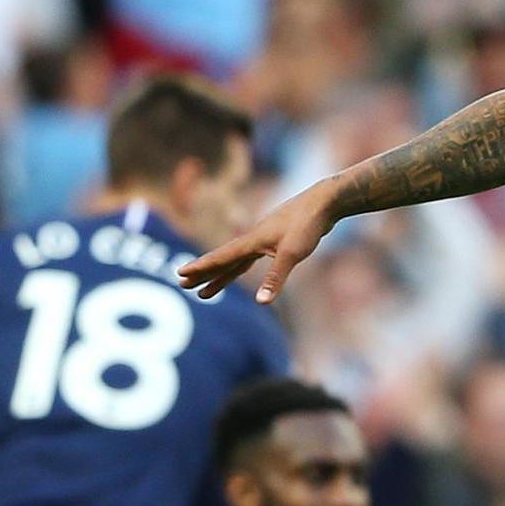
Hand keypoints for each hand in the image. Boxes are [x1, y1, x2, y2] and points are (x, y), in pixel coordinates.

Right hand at [180, 181, 340, 301]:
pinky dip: (240, 268)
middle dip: (203, 275)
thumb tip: (261, 303)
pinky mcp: (274, 241)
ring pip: (235, 262)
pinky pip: (249, 259)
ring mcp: (263, 240)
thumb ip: (275, 278)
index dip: (201, 268)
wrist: (324, 202)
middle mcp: (253, 240)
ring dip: (220, 276)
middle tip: (182, 285)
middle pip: (223, 261)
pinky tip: (238, 272)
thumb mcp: (292, 253)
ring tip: (205, 292)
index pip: (220, 258)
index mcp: (252, 241)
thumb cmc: (308, 224)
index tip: (181, 274)